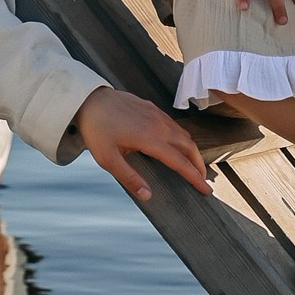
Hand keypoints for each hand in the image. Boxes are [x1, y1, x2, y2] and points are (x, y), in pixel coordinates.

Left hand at [73, 87, 211, 202]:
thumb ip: (129, 178)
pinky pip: (174, 125)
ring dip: (192, 151)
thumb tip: (147, 195)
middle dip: (199, 165)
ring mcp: (156, 114)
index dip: (194, 177)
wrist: (89, 99)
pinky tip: (176, 145)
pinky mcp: (152, 108)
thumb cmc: (96, 129)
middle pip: (189, 147)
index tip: (205, 189)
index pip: (180, 162)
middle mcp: (158, 125)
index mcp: (150, 139)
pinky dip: (182, 138)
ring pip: (183, 134)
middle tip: (202, 180)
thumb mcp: (107, 159)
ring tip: (192, 165)